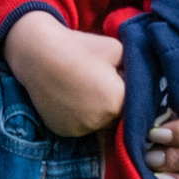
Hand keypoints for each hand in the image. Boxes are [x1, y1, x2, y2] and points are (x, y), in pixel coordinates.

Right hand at [0, 9, 124, 137]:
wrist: (38, 53)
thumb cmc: (79, 47)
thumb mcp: (117, 48)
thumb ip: (135, 66)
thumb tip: (140, 78)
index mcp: (117, 101)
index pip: (136, 101)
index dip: (128, 87)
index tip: (118, 75)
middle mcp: (100, 121)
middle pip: (118, 115)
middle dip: (114, 100)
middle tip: (99, 80)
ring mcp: (80, 129)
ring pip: (99, 123)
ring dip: (97, 111)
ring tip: (83, 88)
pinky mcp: (64, 131)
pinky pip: (80, 126)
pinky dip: (79, 116)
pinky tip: (71, 98)